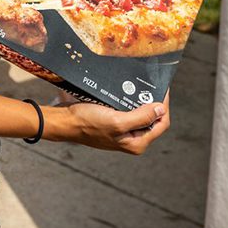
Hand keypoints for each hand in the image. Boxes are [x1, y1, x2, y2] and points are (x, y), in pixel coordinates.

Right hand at [49, 94, 169, 154]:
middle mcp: (132, 139)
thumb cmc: (87, 123)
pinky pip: (126, 111)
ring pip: (139, 114)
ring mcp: (122, 131)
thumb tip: (161, 109)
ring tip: (138, 86)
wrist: (64, 121)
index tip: (162, 88)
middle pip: (152, 119)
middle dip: (152, 102)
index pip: (161, 123)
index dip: (163, 105)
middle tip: (149, 84)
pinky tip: (125, 91)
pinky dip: (128, 101)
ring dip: (140, 100)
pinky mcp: (112, 123)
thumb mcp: (117, 121)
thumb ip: (142, 117)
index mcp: (137, 143)